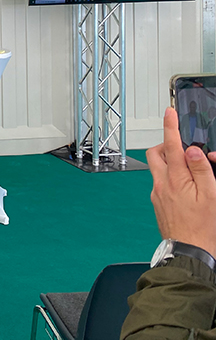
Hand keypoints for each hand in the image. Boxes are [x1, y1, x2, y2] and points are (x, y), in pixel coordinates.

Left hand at [147, 107, 215, 256]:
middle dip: (166, 144)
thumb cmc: (204, 228)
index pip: (172, 145)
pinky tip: (186, 187)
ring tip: (189, 168)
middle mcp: (161, 184)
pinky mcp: (158, 203)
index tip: (170, 112)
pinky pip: (161, 183)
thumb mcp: (211, 195)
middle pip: (155, 154)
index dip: (170, 126)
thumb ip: (201, 170)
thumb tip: (191, 150)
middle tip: (182, 145)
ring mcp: (157, 194)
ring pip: (157, 168)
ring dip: (170, 161)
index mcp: (175, 179)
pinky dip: (171, 177)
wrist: (190, 252)